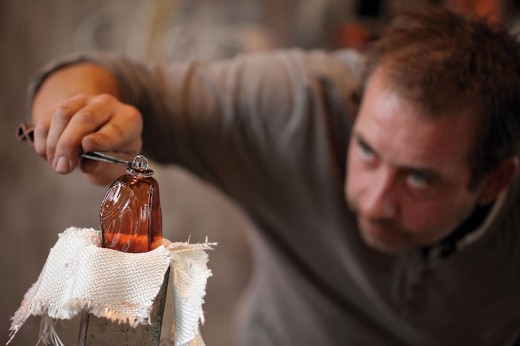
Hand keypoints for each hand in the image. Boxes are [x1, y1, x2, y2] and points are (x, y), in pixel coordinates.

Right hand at [31, 64, 142, 184]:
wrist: (101, 140)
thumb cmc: (113, 156)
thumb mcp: (116, 166)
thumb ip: (104, 167)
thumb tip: (87, 165)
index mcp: (129, 120)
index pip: (116, 128)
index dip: (101, 138)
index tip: (88, 146)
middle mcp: (107, 104)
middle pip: (85, 118)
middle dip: (69, 144)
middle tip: (63, 168)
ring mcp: (84, 100)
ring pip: (62, 114)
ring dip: (54, 143)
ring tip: (58, 165)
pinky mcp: (62, 103)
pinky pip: (46, 118)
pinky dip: (43, 140)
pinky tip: (48, 156)